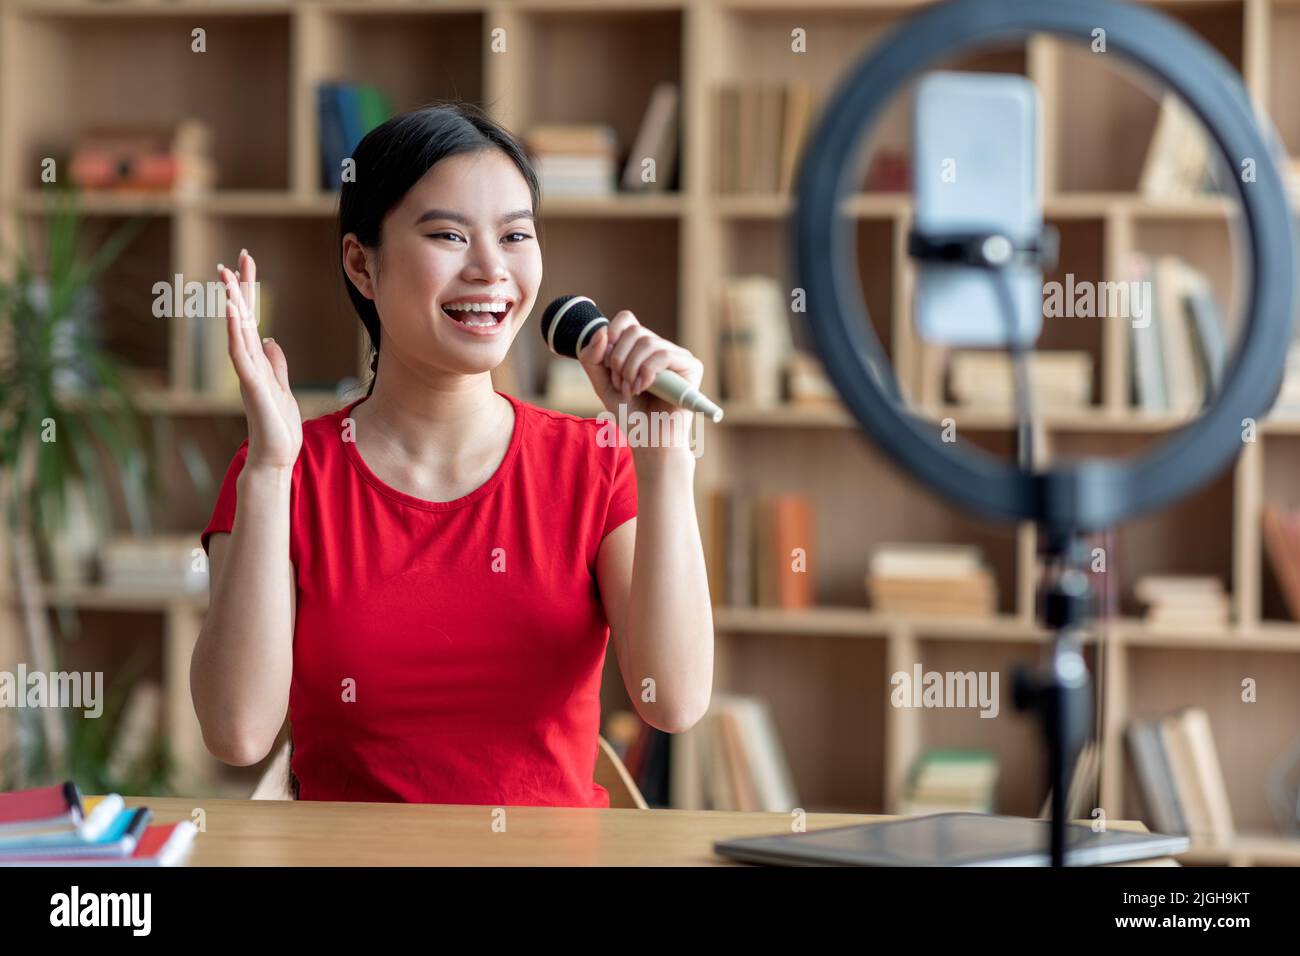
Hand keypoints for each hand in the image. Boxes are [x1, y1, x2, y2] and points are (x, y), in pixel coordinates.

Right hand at [220, 250, 301, 471]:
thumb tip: (269, 339)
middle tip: (240, 256)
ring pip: (236, 331)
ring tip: (227, 275)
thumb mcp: (281, 388)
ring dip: (232, 303)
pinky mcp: (252, 387)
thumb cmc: (276, 426)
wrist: (275, 457)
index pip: (252, 320)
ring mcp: (248, 374)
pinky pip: (240, 355)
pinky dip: (234, 332)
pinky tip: (231, 311)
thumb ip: (275, 364)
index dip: (250, 293)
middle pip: (243, 318)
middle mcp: (248, 363)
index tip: (247, 265)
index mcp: (257, 361)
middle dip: (241, 287)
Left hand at [577, 310, 703, 453]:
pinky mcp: (691, 367)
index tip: (606, 359)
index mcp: (641, 348)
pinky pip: (664, 355)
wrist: (650, 440)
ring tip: (631, 391)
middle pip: (634, 331)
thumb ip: (593, 358)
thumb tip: (601, 331)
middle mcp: (661, 347)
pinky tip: (643, 389)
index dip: (613, 333)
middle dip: (619, 359)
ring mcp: (678, 356)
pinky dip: (647, 372)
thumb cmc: (630, 414)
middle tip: (620, 384)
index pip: (627, 319)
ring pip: (648, 342)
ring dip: (631, 369)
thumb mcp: (602, 383)